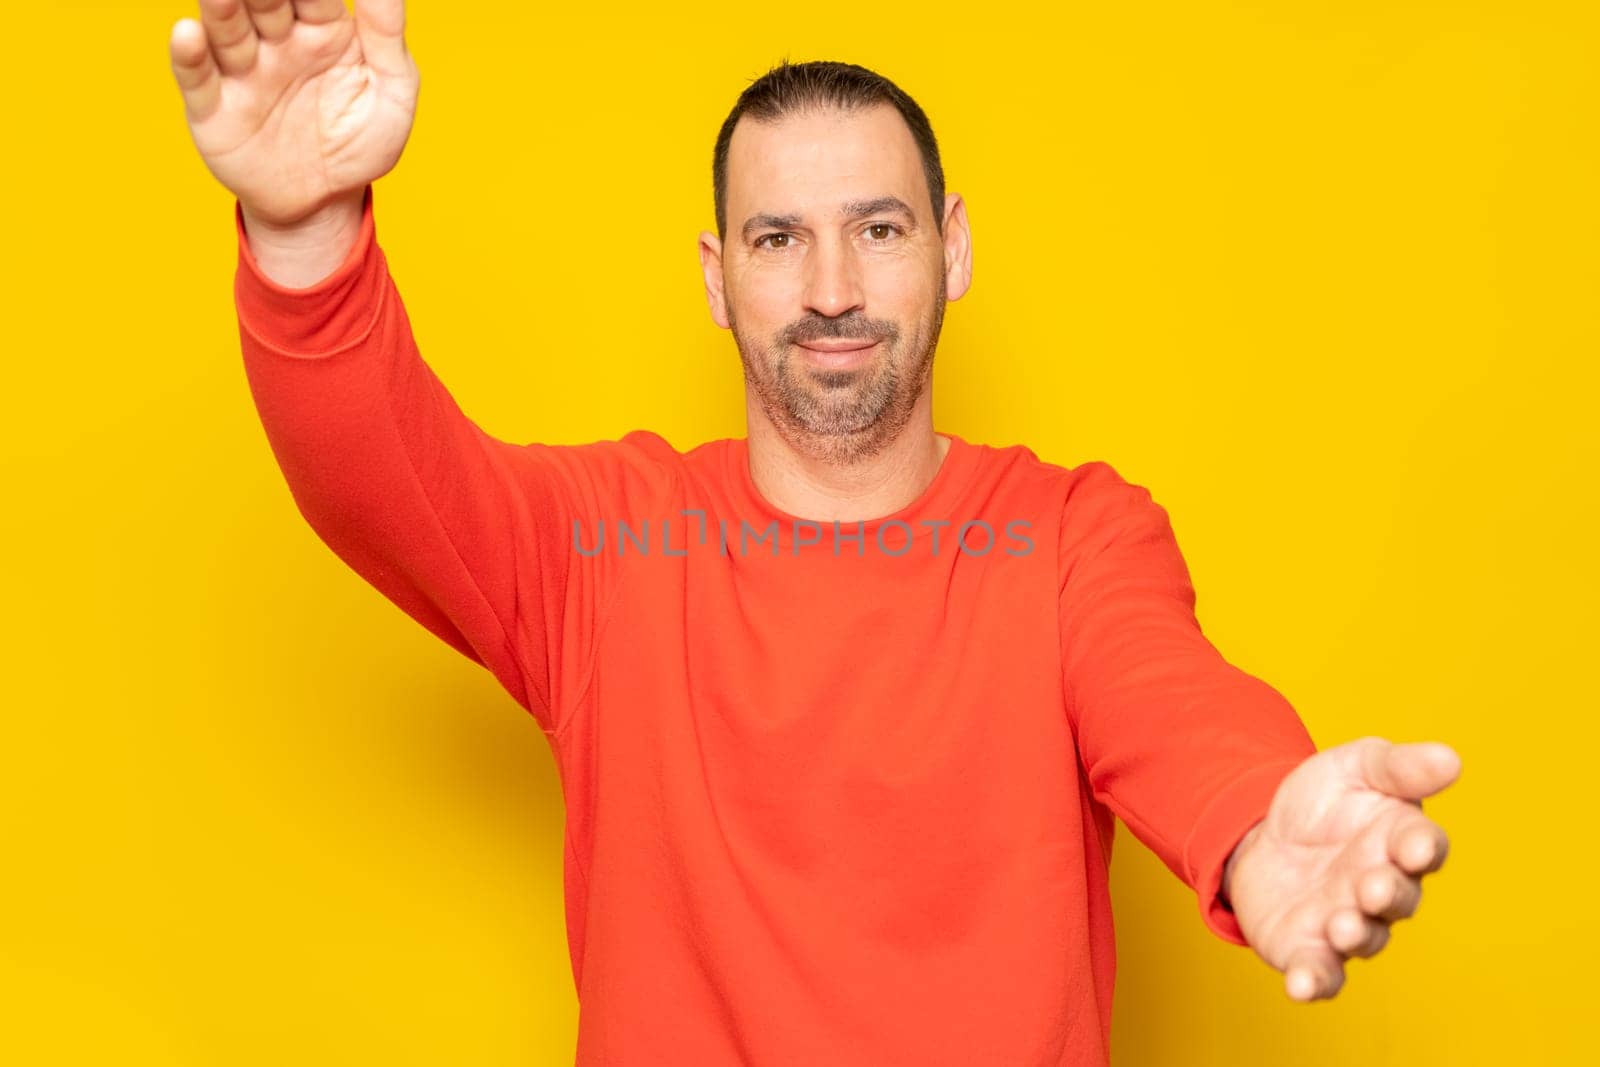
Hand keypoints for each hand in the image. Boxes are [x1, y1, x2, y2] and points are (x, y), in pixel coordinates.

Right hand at [168, 0, 418, 227]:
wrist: (326, 203)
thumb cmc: (362, 142)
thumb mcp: (392, 92)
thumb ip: (387, 35)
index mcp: (323, 28)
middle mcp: (277, 41)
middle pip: (263, 0)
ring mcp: (243, 72)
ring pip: (226, 30)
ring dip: (220, 7)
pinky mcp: (214, 109)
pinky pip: (197, 78)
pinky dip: (188, 55)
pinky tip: (187, 33)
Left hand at [1221, 736, 1461, 1001]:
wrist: (1260, 833)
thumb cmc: (1324, 800)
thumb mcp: (1356, 767)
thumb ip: (1399, 767)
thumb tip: (1450, 759)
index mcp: (1400, 841)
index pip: (1423, 847)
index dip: (1421, 848)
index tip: (1414, 844)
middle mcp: (1382, 889)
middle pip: (1398, 899)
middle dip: (1388, 894)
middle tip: (1370, 886)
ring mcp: (1348, 921)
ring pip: (1365, 938)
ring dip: (1356, 934)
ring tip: (1340, 924)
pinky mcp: (1309, 948)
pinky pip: (1319, 973)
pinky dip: (1314, 981)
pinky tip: (1301, 985)